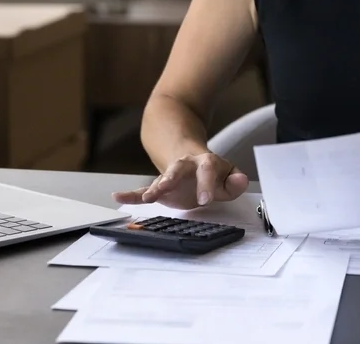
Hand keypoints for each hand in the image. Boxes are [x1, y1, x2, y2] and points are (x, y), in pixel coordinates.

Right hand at [112, 152, 249, 210]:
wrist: (193, 160)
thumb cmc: (213, 173)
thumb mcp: (228, 176)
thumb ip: (235, 181)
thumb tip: (241, 180)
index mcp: (205, 162)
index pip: (207, 169)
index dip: (206, 184)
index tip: (205, 200)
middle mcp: (186, 166)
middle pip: (178, 169)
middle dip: (171, 179)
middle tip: (163, 190)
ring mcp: (171, 176)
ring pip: (161, 178)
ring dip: (153, 187)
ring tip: (146, 196)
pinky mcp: (160, 187)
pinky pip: (143, 191)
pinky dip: (131, 195)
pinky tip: (118, 197)